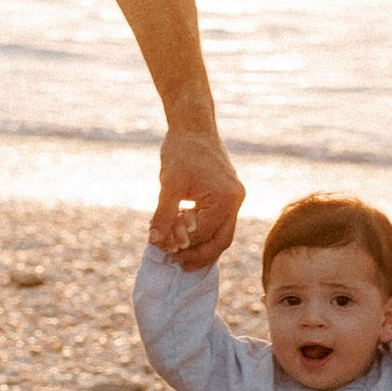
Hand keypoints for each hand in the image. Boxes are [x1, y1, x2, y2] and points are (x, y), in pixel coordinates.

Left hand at [152, 122, 243, 269]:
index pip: (203, 232)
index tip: (161, 249)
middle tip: (176, 264)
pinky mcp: (229, 197)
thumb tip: (155, 242)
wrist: (194, 126)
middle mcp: (236, 201)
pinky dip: (205, 234)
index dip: (181, 244)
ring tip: (181, 258)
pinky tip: (188, 240)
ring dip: (203, 249)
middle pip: (220, 241)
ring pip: (223, 235)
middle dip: (198, 255)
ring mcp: (235, 199)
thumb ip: (163, 214)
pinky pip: (220, 224)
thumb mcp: (169, 183)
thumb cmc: (181, 151)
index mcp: (225, 198)